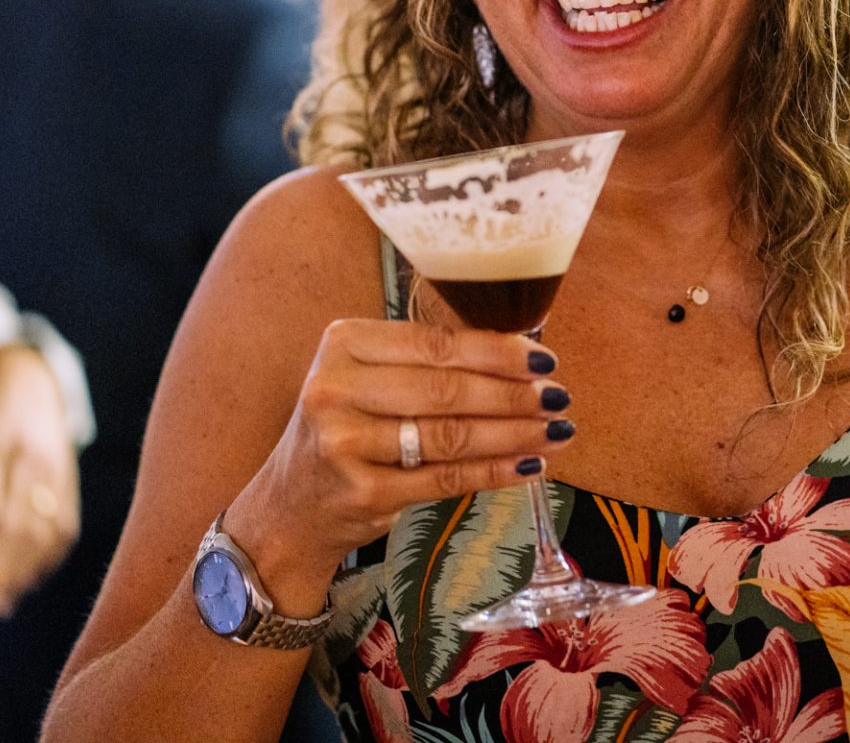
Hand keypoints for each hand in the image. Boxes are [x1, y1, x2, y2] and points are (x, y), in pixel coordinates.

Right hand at [226, 318, 572, 613]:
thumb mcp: (366, 379)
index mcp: (343, 343)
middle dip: (514, 394)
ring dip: (515, 433)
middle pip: (447, 388)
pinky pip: (445, 479)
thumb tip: (521, 354)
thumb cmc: (347, 430)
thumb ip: (426, 362)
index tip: (543, 358)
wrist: (290, 506)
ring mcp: (344, 443)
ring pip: (450, 435)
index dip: (497, 351)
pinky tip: (530, 465)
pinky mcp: (362, 492)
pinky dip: (495, 471)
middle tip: (559, 396)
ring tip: (557, 429)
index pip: (435, 343)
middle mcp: (336, 388)